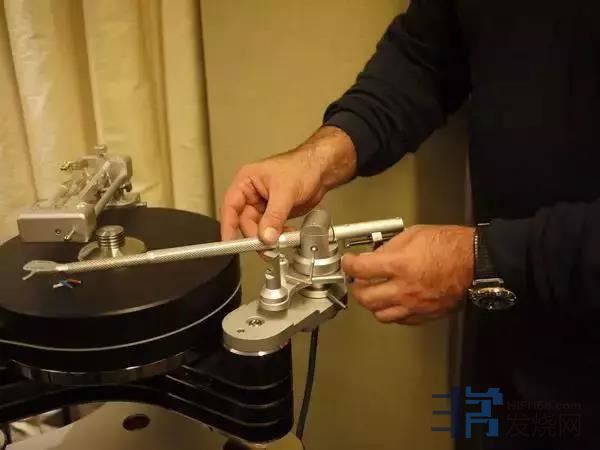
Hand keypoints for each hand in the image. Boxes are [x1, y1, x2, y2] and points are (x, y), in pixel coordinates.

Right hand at [220, 126, 355, 242]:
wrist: (321, 170)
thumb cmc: (302, 166)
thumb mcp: (285, 191)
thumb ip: (274, 216)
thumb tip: (265, 235)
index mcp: (246, 181)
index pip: (230, 206)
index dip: (228, 225)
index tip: (229, 242)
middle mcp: (251, 193)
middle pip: (244, 221)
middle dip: (255, 235)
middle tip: (266, 245)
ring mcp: (263, 205)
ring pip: (258, 228)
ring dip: (268, 237)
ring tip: (280, 240)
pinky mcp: (274, 214)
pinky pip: (270, 230)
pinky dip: (278, 236)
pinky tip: (287, 235)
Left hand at [342, 225, 473, 324]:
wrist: (475, 262)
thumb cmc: (449, 245)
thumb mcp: (413, 234)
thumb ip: (390, 246)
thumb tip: (374, 255)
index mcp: (400, 265)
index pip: (360, 270)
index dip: (349, 265)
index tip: (348, 263)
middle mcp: (404, 289)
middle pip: (365, 298)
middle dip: (357, 288)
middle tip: (358, 280)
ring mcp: (414, 305)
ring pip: (380, 314)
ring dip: (373, 304)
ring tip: (375, 293)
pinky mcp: (425, 315)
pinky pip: (400, 320)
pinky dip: (392, 312)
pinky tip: (393, 302)